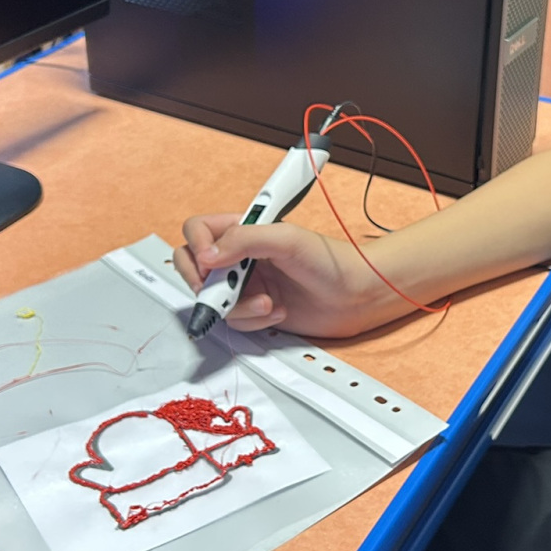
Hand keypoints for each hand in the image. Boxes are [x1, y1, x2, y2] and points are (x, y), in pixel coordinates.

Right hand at [172, 213, 394, 337]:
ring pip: (212, 299)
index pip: (199, 230)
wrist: (356, 297)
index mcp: (245, 229)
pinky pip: (233, 320)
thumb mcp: (287, 239)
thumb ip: (243, 240)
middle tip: (223, 291)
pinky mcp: (255, 310)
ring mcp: (246, 285)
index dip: (198, 245)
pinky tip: (279, 312)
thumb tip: (207, 255)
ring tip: (269, 304)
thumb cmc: (331, 261)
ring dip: (238, 306)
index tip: (211, 261)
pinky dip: (253, 320)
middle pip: (194, 266)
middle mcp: (240, 256)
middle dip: (206, 283)